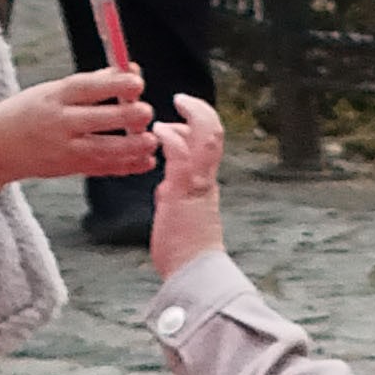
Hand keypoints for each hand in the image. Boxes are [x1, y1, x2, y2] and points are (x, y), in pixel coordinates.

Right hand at [0, 53, 162, 185]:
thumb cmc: (28, 112)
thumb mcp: (52, 90)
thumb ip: (92, 82)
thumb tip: (129, 70)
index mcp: (54, 96)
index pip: (87, 88)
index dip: (114, 84)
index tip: (138, 81)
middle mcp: (58, 123)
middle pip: (98, 119)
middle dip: (127, 116)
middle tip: (147, 111)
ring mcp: (63, 149)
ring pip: (103, 149)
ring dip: (132, 147)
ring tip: (151, 140)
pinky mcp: (68, 169)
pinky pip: (101, 169)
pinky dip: (126, 167)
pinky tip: (145, 161)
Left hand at [144, 93, 224, 272]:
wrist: (195, 275)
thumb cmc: (185, 254)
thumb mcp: (181, 215)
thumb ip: (175, 197)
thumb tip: (165, 189)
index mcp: (206, 185)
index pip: (210, 145)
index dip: (199, 124)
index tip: (182, 117)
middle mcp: (206, 180)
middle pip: (214, 133)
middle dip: (200, 110)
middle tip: (183, 100)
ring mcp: (197, 183)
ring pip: (207, 136)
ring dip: (192, 114)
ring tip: (176, 104)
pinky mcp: (184, 190)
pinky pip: (182, 153)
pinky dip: (172, 136)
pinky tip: (159, 131)